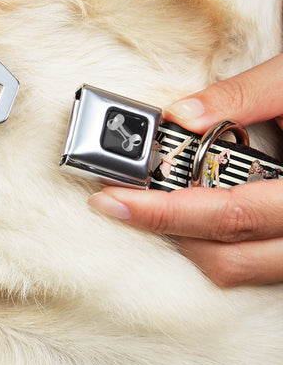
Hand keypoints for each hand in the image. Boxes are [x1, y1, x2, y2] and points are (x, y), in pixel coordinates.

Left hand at [89, 53, 282, 286]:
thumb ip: (243, 96)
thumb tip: (181, 114)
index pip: (228, 214)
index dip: (164, 211)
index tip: (112, 198)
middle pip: (227, 256)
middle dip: (163, 230)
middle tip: (118, 201)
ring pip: (239, 269)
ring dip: (187, 241)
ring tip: (149, 205)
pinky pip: (252, 264)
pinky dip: (214, 243)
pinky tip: (190, 212)